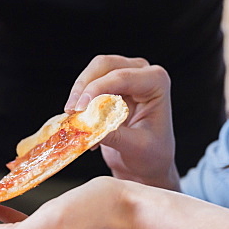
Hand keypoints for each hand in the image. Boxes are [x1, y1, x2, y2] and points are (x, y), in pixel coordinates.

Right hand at [64, 55, 178, 188]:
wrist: (148, 163)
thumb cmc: (152, 155)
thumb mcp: (136, 147)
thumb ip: (114, 135)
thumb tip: (88, 127)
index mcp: (157, 82)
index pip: (122, 77)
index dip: (97, 89)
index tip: (79, 108)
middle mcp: (143, 72)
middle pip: (105, 65)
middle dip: (84, 86)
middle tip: (71, 110)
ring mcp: (126, 74)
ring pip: (93, 70)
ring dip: (79, 92)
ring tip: (72, 117)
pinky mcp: (110, 84)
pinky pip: (88, 83)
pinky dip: (79, 100)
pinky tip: (80, 122)